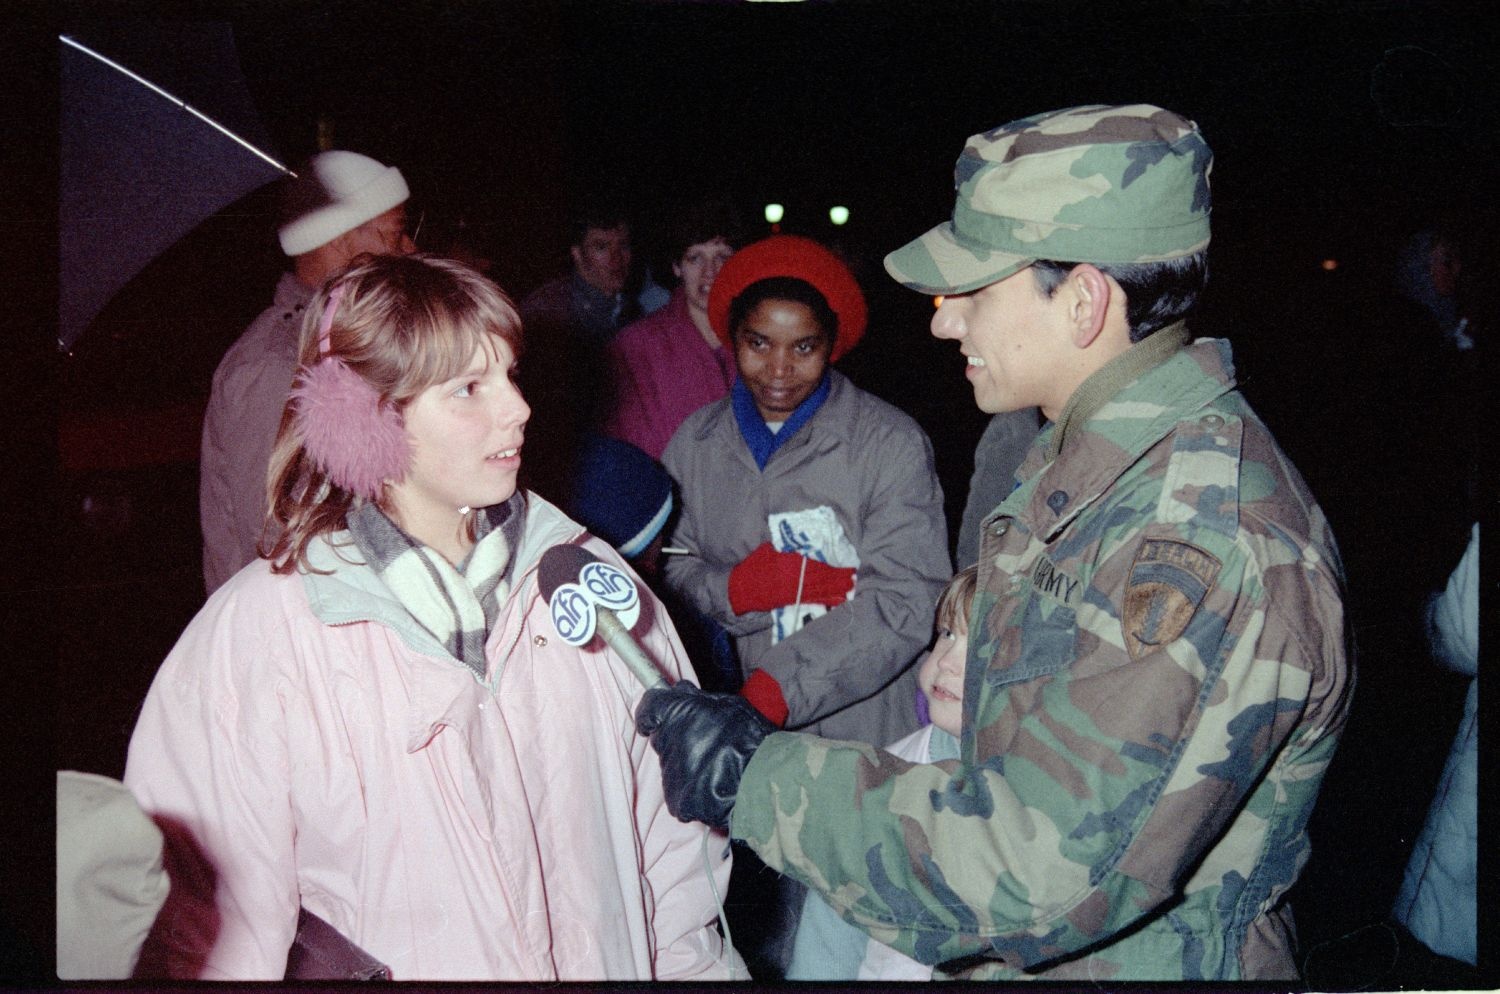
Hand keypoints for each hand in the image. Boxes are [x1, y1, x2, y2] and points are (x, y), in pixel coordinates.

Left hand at [635, 683, 773, 827]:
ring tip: (716, 767)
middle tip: (704, 742)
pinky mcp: (677, 801)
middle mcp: (668, 743)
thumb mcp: (728, 704)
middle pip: (662, 739)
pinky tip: (714, 785)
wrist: (764, 781)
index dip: (653, 714)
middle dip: (677, 739)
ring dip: (687, 765)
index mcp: (677, 714)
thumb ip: (697, 699)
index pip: (648, 710)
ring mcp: (671, 774)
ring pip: (672, 766)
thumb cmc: (751, 738)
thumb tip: (679, 692)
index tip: (656, 719)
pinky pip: (679, 792)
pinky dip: (693, 789)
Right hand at [727, 542, 855, 614]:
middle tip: (852, 576)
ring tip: (849, 587)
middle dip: (838, 576)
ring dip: (835, 588)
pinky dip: (825, 599)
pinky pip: (811, 599)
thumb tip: (804, 543)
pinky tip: (835, 599)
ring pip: (820, 588)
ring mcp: (794, 588)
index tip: (844, 563)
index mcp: (791, 559)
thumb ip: (788, 547)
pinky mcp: (791, 599)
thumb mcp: (771, 550)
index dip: (832, 564)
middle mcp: (795, 574)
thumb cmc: (755, 566)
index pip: (817, 561)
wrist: (743, 587)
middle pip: (822, 575)